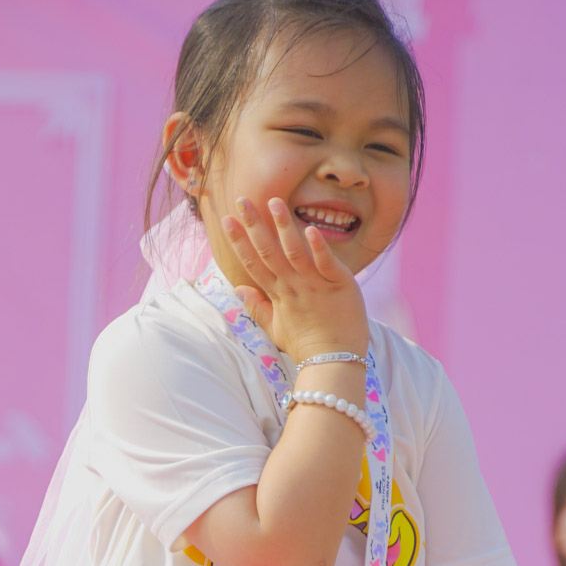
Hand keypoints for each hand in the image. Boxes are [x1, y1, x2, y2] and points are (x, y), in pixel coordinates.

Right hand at [220, 197, 368, 362]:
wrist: (334, 364)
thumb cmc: (306, 347)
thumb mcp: (276, 328)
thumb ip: (257, 307)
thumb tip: (238, 289)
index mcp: (278, 295)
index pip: (253, 263)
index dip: (239, 241)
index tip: (226, 219)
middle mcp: (292, 287)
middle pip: (268, 253)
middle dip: (254, 226)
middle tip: (242, 200)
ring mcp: (315, 286)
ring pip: (295, 252)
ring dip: (283, 227)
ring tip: (274, 202)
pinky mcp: (339, 286)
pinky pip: (326, 264)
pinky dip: (318, 248)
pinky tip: (309, 229)